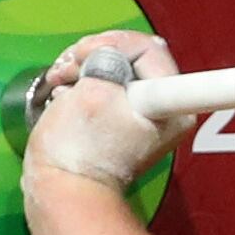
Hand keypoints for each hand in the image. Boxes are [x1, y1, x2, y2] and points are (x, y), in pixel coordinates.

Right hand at [23, 31, 186, 190]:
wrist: (66, 189)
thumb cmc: (78, 153)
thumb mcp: (91, 90)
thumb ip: (109, 58)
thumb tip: (110, 51)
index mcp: (169, 105)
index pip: (145, 48)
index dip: (111, 45)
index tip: (89, 58)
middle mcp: (167, 109)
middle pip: (133, 54)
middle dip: (95, 53)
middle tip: (71, 66)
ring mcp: (147, 115)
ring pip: (118, 66)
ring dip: (86, 65)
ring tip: (64, 80)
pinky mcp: (127, 118)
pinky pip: (110, 83)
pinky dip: (86, 80)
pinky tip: (69, 89)